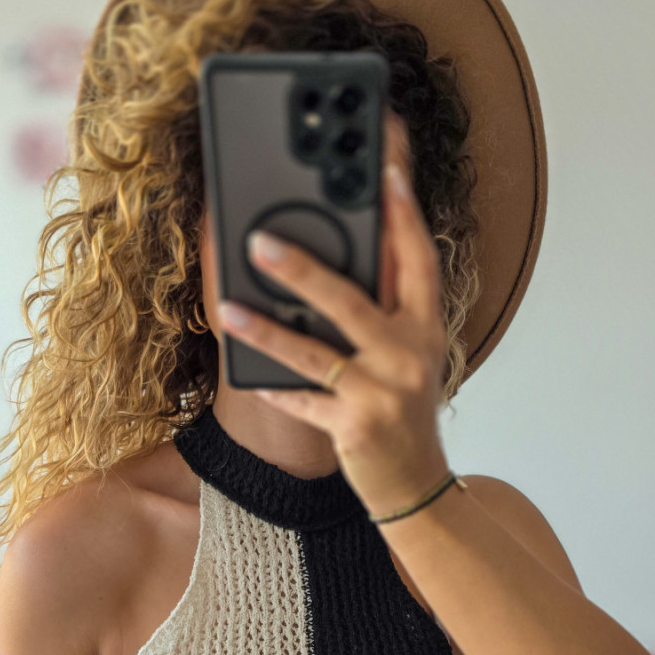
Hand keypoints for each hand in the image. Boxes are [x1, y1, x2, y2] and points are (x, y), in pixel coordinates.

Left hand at [217, 112, 452, 520]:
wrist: (413, 484)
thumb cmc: (400, 409)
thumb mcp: (407, 354)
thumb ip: (386, 306)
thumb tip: (334, 254)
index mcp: (426, 326)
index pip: (417, 258)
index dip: (403, 212)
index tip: (385, 169)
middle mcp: (410, 355)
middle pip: (352, 301)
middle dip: (304, 269)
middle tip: (259, 241)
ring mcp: (383, 392)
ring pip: (317, 353)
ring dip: (268, 330)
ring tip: (228, 307)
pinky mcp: (356, 428)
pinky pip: (304, 401)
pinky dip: (275, 388)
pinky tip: (247, 374)